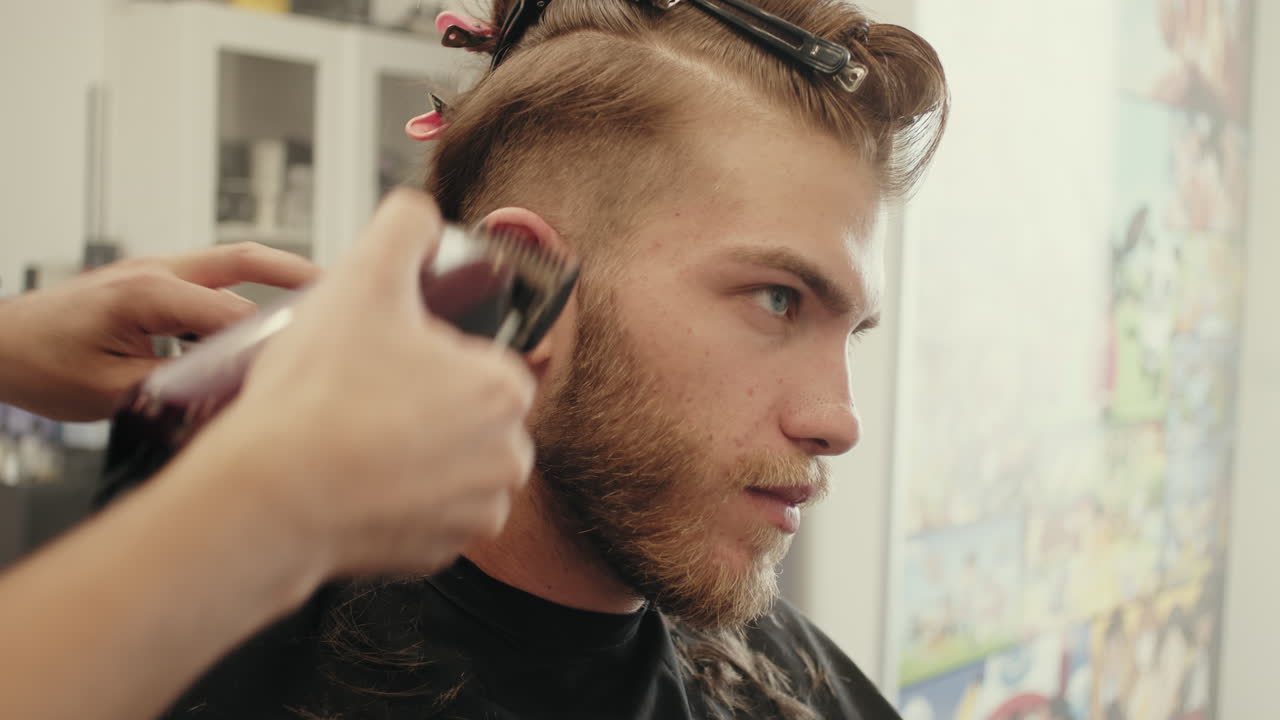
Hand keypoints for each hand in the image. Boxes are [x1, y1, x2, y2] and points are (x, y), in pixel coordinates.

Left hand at [0, 244, 317, 420]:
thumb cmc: (36, 363)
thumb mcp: (112, 391)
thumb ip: (179, 390)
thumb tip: (228, 398)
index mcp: (148, 292)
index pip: (233, 315)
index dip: (270, 344)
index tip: (299, 365)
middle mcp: (155, 272)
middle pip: (245, 259)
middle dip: (297, 272)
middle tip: (344, 287)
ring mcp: (151, 273)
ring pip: (229, 266)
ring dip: (271, 279)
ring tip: (314, 305)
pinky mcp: (147, 284)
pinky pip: (207, 284)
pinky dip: (239, 296)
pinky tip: (254, 328)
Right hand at [183, 190, 535, 577]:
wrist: (268, 496)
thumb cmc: (315, 397)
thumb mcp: (361, 279)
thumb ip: (402, 227)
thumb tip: (420, 216)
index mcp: (504, 391)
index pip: (478, 359)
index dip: (426, 354)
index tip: (382, 361)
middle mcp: (508, 457)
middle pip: (465, 412)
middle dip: (422, 402)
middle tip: (361, 398)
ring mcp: (477, 511)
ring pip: (448, 462)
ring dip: (412, 450)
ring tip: (354, 437)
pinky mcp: (441, 552)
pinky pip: (425, 512)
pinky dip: (396, 498)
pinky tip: (355, 479)